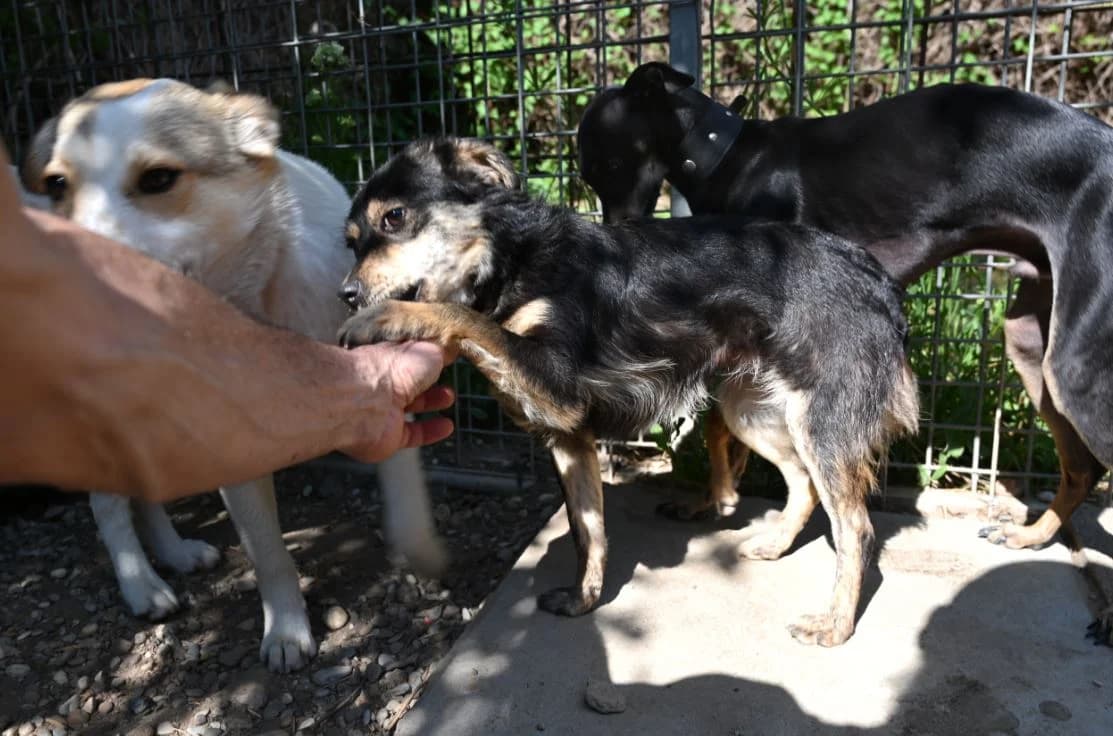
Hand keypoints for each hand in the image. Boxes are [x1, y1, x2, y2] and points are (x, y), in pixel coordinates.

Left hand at [340, 340, 456, 462]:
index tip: (445, 358)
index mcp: (391, 358)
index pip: (409, 356)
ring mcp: (383, 411)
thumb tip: (451, 349)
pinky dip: (430, 432)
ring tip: (448, 399)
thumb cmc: (389, 369)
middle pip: (409, 383)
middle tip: (447, 381)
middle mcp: (384, 383)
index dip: (428, 357)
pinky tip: (446, 427)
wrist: (363, 401)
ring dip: (430, 404)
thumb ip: (441, 351)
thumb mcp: (428, 350)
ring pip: (409, 408)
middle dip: (429, 382)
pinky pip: (411, 435)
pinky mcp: (386, 437)